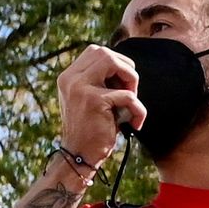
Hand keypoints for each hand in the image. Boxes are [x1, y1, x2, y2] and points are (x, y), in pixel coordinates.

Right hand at [59, 44, 137, 159]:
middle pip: (104, 52)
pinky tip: (135, 124)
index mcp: (69, 76)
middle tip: (131, 91)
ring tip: (132, 102)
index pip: (95, 51)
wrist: (79, 156)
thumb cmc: (92, 130)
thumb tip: (126, 67)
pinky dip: (139, 110)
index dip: (116, 62)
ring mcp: (80, 87)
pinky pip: (128, 95)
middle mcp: (70, 78)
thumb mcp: (92, 100)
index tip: (124, 83)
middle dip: (126, 68)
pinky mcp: (94, 101)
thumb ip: (101, 82)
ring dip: (131, 80)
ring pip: (113, 62)